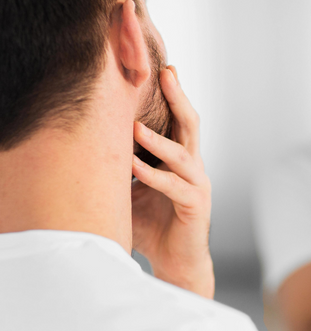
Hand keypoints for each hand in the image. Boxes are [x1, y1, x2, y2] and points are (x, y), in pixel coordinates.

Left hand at [131, 66, 213, 298]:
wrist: (176, 260)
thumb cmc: (155, 224)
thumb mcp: (135, 190)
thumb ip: (124, 169)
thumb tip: (92, 146)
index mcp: (180, 159)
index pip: (178, 121)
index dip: (172, 96)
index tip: (159, 70)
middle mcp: (193, 167)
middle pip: (190, 126)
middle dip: (178, 98)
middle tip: (167, 73)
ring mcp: (197, 185)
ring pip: (183, 154)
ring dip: (158, 140)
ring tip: (135, 126)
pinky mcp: (195, 206)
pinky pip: (173, 186)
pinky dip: (153, 176)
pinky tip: (133, 167)